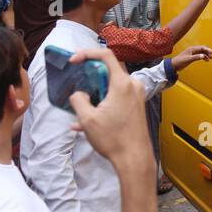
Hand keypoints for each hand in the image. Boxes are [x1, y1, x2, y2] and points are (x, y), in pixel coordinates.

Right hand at [68, 47, 149, 168]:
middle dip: (90, 78)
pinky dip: (103, 104)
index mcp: (122, 84)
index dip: (87, 53)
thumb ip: (78, 100)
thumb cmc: (114, 139)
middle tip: (77, 87)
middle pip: (109, 71)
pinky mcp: (137, 104)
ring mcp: (137, 95)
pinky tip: (87, 123)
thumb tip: (79, 94)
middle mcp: (133, 85)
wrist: (134, 157)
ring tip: (81, 112)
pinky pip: (117, 97)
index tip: (74, 60)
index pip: (106, 55)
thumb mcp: (87, 119)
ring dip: (95, 95)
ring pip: (111, 86)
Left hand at [172, 45, 211, 70]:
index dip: (207, 49)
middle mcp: (193, 50)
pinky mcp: (192, 57)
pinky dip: (203, 57)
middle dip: (207, 52)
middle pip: (202, 49)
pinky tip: (206, 60)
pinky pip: (200, 55)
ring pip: (202, 52)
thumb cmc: (180, 61)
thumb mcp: (188, 59)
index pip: (201, 48)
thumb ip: (196, 57)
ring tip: (210, 58)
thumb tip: (203, 56)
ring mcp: (192, 53)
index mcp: (192, 49)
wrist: (174, 65)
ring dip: (206, 55)